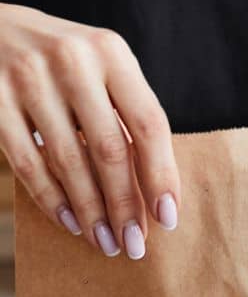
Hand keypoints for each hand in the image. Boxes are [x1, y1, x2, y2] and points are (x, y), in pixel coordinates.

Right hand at [0, 3, 180, 259]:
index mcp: (111, 51)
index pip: (147, 120)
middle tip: (134, 245)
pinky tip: (70, 222)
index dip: (161, 173)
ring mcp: (31, 81)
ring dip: (91, 211)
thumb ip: (123, 108)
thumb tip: (154, 182)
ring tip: (105, 242)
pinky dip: (52, 199)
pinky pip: (29, 163)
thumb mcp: (99, 64)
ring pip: (69, 162)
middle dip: (124, 205)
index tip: (168, 216)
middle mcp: (74, 61)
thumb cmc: (63, 57)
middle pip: (110, 149)